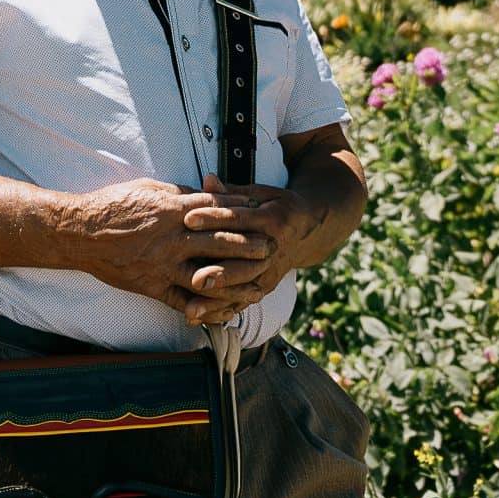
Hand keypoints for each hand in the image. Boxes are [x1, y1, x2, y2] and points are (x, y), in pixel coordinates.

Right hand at [68, 179, 274, 320]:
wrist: (81, 233)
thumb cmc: (113, 205)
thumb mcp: (149, 189)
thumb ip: (179, 194)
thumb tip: (205, 195)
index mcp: (174, 209)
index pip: (218, 210)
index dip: (242, 212)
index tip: (260, 213)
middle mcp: (173, 238)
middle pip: (222, 242)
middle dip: (251, 246)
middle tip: (273, 248)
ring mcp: (163, 265)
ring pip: (209, 275)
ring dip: (237, 281)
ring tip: (258, 284)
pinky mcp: (152, 286)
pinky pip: (183, 301)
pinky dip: (205, 308)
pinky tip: (223, 312)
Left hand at [175, 177, 321, 320]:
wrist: (310, 228)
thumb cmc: (275, 205)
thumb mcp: (259, 194)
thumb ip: (231, 192)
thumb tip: (207, 179)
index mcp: (272, 218)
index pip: (238, 218)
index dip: (214, 217)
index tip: (188, 219)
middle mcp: (273, 247)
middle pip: (243, 261)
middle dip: (219, 272)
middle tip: (194, 278)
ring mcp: (271, 270)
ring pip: (242, 288)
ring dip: (218, 301)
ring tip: (191, 309)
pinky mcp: (266, 285)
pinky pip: (243, 301)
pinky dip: (221, 311)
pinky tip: (200, 318)